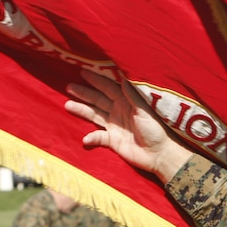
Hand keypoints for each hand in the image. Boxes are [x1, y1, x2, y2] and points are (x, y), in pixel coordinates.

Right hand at [65, 70, 192, 182]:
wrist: (159, 154)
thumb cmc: (156, 130)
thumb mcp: (145, 111)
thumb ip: (133, 96)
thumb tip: (123, 79)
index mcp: (126, 102)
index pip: (108, 88)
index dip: (96, 80)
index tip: (83, 72)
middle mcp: (118, 111)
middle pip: (97, 99)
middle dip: (84, 93)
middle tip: (69, 86)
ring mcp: (114, 126)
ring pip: (94, 115)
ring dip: (81, 110)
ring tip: (67, 105)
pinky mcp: (113, 141)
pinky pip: (99, 137)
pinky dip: (92, 138)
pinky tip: (85, 139)